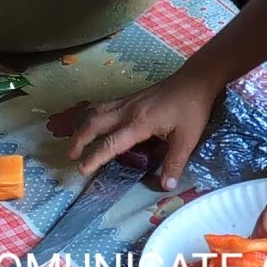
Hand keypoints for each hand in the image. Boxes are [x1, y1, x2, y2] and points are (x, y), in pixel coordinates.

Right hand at [66, 69, 220, 190]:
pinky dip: (94, 116)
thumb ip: (174, 162)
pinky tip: (96, 123)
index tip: (82, 169)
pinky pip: (106, 106)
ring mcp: (128, 101)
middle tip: (71, 156)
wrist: (196, 79)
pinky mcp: (132, 97)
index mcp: (139, 123)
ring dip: (83, 126)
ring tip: (77, 141)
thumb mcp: (188, 138)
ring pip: (97, 112)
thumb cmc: (192, 108)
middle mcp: (128, 110)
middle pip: (94, 123)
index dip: (94, 158)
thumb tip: (165, 186)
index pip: (111, 143)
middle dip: (79, 140)